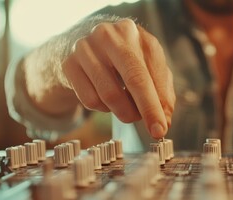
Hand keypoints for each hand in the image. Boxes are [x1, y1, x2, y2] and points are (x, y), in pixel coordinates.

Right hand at [62, 19, 174, 138]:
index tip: (163, 127)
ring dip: (125, 112)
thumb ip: (161, 91)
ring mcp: (86, 48)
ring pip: (110, 95)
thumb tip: (164, 120)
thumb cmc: (123, 60)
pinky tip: (106, 99)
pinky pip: (90, 100)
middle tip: (155, 132)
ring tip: (130, 111)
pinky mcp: (69, 64)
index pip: (153, 72)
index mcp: (134, 33)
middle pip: (134, 79)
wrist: (84, 47)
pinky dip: (103, 108)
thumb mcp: (147, 68)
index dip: (160, 103)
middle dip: (147, 110)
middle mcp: (110, 36)